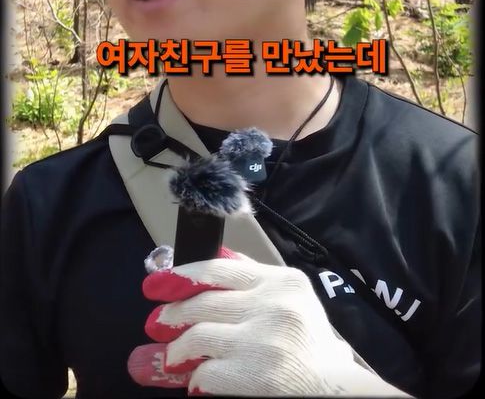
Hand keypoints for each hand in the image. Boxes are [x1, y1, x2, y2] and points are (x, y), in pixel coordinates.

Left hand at [128, 250, 409, 395]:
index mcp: (283, 282)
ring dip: (176, 349)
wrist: (338, 393)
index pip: (220, 268)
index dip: (183, 274)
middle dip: (172, 313)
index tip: (159, 280)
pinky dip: (196, 379)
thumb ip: (258, 280)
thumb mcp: (295, 302)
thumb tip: (216, 258)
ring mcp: (261, 340)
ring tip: (169, 357)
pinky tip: (196, 383)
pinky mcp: (252, 375)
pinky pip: (206, 372)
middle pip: (204, 301)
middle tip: (155, 322)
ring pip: (198, 335)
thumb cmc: (315, 349)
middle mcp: (272, 305)